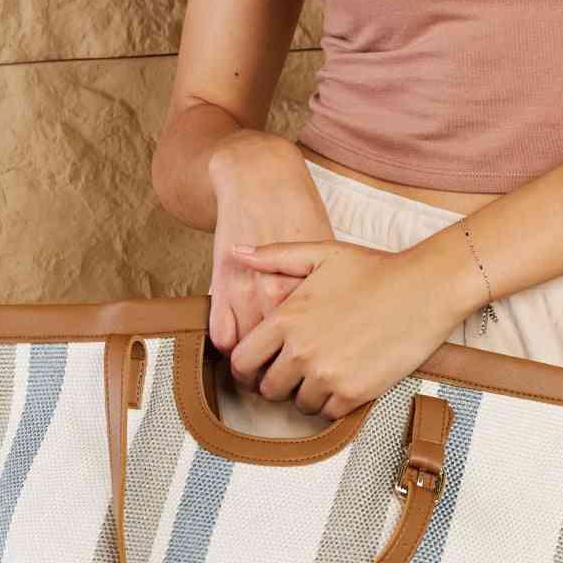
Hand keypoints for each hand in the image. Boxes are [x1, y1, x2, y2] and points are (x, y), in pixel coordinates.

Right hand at [206, 131, 335, 362]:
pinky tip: (239, 343)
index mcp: (308, 292)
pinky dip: (229, 345)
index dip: (312, 369)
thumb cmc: (300, 214)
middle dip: (282, 377)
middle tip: (287, 382)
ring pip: (247, 355)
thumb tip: (342, 333)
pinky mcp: (221, 287)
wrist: (260, 179)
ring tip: (261, 372)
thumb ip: (331, 295)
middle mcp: (275, 296)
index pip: (311, 351)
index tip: (314, 375)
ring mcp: (245, 294)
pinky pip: (222, 336)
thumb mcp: (329, 255)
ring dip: (253, 368)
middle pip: (279, 360)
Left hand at [228, 236, 462, 418]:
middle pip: (267, 389)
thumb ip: (275, 256)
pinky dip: (332, 404)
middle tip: (294, 375)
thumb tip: (237, 253)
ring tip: (323, 376)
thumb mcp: (320, 254)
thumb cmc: (374, 269)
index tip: (257, 369)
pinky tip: (343, 383)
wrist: (425, 288)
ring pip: (298, 405)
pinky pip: (327, 414)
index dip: (245, 370)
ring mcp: (327, 374)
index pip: (241, 362)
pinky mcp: (354, 392)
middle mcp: (301, 351)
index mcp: (286, 319)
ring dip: (306, 395)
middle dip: (277, 385)